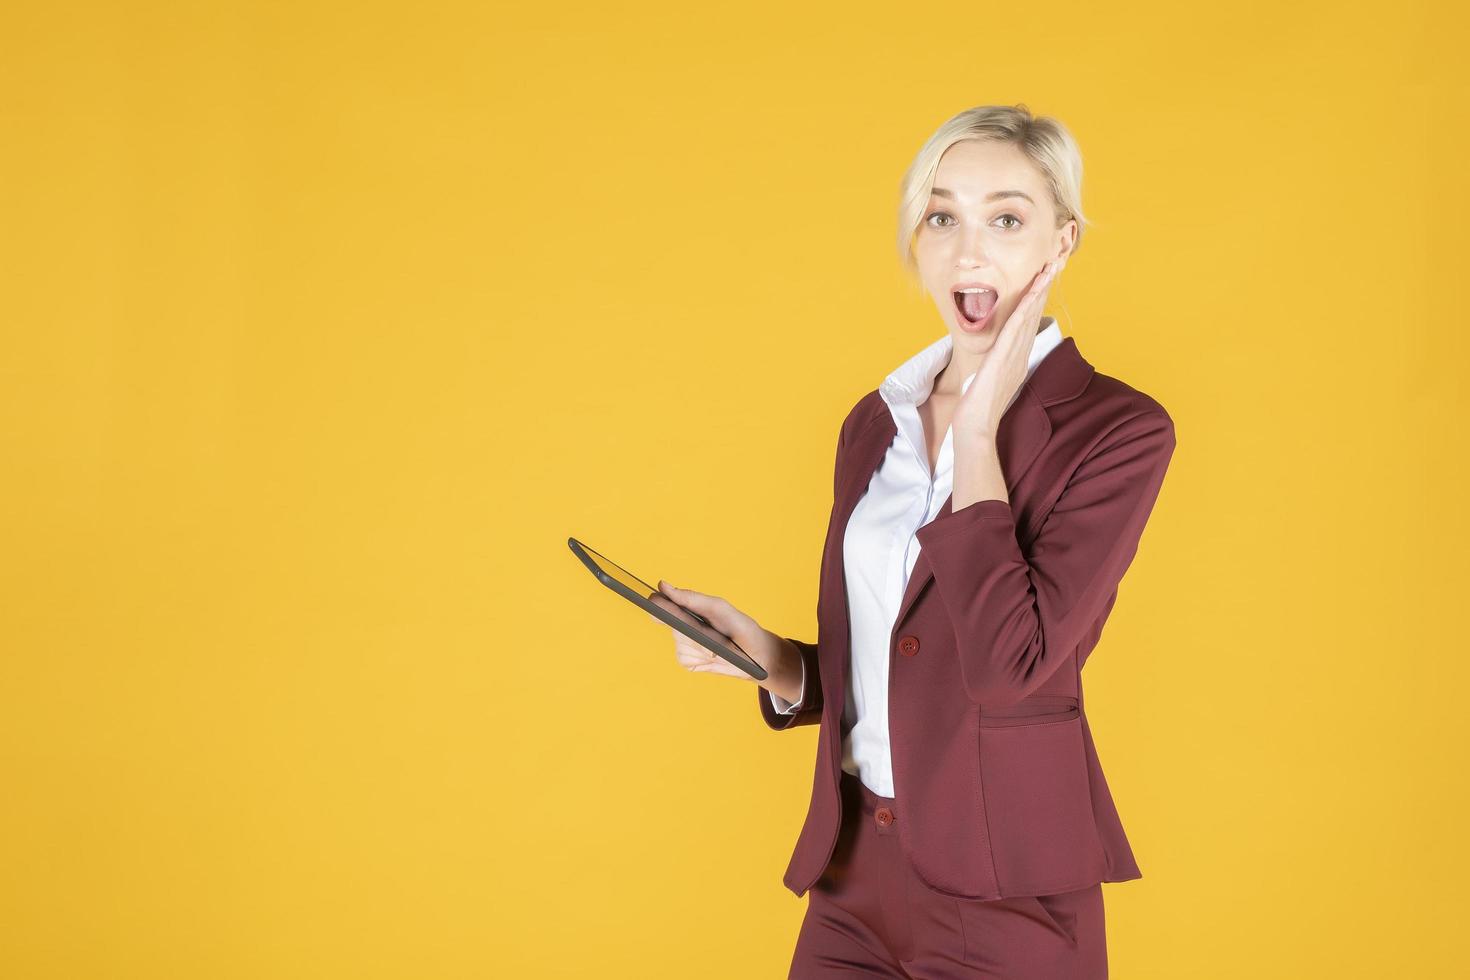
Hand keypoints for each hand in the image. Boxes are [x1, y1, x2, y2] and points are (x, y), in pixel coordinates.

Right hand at [644, 580, 794, 686]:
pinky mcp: (689, 662)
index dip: (656, 604)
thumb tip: (663, 585)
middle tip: (707, 634)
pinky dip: (700, 659)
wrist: (757, 657)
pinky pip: (685, 660)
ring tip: (718, 646)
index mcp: (688, 608)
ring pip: (680, 644)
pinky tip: (712, 658)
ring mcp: (685, 644)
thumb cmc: (738, 626)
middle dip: (690, 630)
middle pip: (672, 626)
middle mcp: (682, 625)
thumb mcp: (718, 608)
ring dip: (700, 646)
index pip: (663, 604)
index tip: (653, 603)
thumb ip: (691, 598)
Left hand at [953, 256, 1062, 438]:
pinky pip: (1018, 326)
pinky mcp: (1004, 356)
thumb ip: (993, 368)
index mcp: (1017, 359)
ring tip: (1051, 266)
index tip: (1044, 278)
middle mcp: (1020, 354)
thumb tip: (991, 362)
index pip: (1029, 322)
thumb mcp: (988, 382)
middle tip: (1056, 262)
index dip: (1037, 298)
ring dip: (1041, 289)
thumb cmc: (977, 410)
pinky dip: (1027, 305)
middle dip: (1045, 287)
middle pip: (1035, 313)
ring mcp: (1014, 355)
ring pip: (1031, 315)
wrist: (975, 428)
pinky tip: (1034, 288)